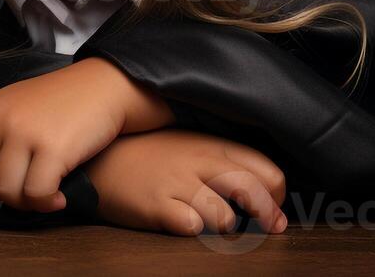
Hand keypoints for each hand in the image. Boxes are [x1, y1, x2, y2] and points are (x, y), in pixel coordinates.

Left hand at [0, 57, 172, 211]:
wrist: (107, 87)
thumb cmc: (67, 101)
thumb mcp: (21, 102)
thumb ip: (0, 127)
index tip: (3, 168)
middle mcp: (1, 119)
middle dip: (3, 193)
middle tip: (28, 192)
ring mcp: (24, 134)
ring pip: (6, 191)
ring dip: (26, 203)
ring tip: (46, 197)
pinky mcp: (51, 149)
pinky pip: (36, 194)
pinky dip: (46, 203)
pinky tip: (60, 197)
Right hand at [88, 129, 287, 235]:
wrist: (98, 161)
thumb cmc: (148, 156)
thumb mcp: (189, 146)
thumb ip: (226, 165)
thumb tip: (269, 198)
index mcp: (211, 146)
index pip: (266, 170)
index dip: (277, 195)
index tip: (272, 207)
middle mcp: (197, 162)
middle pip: (254, 192)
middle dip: (267, 216)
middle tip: (266, 226)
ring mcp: (176, 184)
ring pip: (225, 218)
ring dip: (224, 226)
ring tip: (211, 221)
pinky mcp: (156, 205)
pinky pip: (191, 227)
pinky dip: (192, 229)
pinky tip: (182, 221)